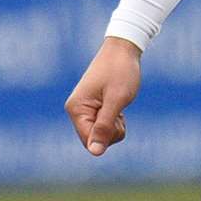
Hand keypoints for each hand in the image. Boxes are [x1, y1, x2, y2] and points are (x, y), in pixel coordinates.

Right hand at [64, 37, 141, 156]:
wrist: (124, 47)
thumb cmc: (121, 71)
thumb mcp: (116, 99)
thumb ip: (104, 126)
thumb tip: (95, 153)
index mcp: (76, 109)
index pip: (89, 141)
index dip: (108, 135)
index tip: (118, 117)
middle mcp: (75, 110)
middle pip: (94, 139)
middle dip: (111, 130)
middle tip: (120, 108)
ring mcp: (83, 108)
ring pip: (100, 134)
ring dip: (114, 124)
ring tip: (119, 102)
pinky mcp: (92, 107)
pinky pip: (104, 125)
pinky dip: (115, 118)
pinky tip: (117, 103)